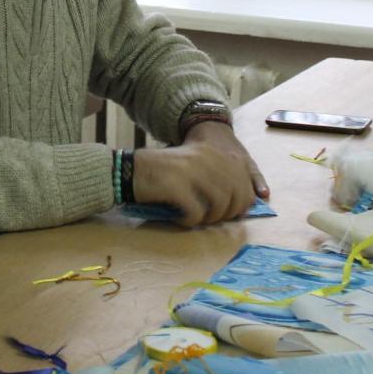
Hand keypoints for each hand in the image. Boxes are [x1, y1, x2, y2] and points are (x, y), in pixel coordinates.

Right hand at [133, 121, 268, 226]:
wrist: (129, 171)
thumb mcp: (193, 166)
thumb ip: (217, 176)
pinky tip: (179, 219)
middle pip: (235, 194)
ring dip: (209, 218)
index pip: (243, 179)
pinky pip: (197, 214)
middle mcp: (205, 158)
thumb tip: (241, 203)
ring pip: (220, 205)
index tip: (233, 212)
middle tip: (213, 219)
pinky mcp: (177, 187)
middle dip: (228, 213)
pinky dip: (189, 221)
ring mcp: (191, 172)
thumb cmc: (162, 173)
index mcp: (212, 152)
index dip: (243, 200)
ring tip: (195, 218)